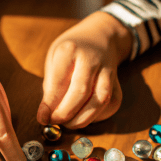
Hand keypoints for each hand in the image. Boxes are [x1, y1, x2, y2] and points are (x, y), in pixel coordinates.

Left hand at [37, 12, 131, 128]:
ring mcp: (108, 71)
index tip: (42, 118)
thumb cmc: (71, 51)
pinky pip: (110, 106)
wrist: (99, 37)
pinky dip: (96, 117)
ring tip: (68, 123)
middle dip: (65, 113)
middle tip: (54, 121)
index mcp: (70, 50)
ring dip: (81, 119)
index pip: (59, 82)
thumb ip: (51, 85)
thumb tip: (48, 113)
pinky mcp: (117, 84)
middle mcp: (92, 59)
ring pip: (99, 101)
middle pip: (80, 93)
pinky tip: (83, 116)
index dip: (50, 104)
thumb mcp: (54, 58)